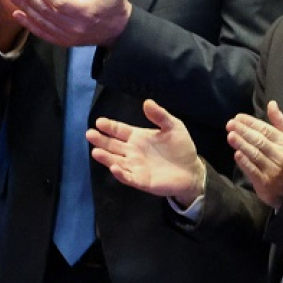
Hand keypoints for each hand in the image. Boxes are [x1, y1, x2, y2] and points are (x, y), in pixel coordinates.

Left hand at [9, 0, 131, 47]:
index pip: (60, 3)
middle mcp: (75, 27)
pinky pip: (43, 34)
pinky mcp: (65, 41)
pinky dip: (30, 25)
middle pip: (47, 12)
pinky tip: (19, 15)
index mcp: (86, 13)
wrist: (119, 32)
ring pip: (42, 22)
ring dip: (26, 9)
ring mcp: (69, 36)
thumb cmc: (115, 7)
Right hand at [87, 99, 203, 204]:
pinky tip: (114, 167)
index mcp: (137, 137)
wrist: (192, 170)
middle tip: (90, 134)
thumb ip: (160, 115)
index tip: (100, 122)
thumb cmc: (181, 147)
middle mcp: (132, 151)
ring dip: (106, 157)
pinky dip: (120, 173)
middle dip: (101, 140)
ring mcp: (135, 166)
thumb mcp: (173, 127)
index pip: (119, 130)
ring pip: (115, 161)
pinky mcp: (141, 180)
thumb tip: (147, 102)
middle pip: (112, 145)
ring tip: (96, 151)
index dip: (109, 126)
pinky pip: (127, 177)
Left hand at [227, 101, 282, 210]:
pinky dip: (245, 162)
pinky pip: (254, 170)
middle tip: (230, 124)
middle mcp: (281, 155)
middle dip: (244, 131)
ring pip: (256, 154)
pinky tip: (237, 154)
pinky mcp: (265, 182)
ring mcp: (273, 169)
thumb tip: (272, 103)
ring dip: (242, 144)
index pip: (267, 130)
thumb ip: (279, 121)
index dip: (252, 123)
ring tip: (230, 136)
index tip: (238, 117)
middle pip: (260, 141)